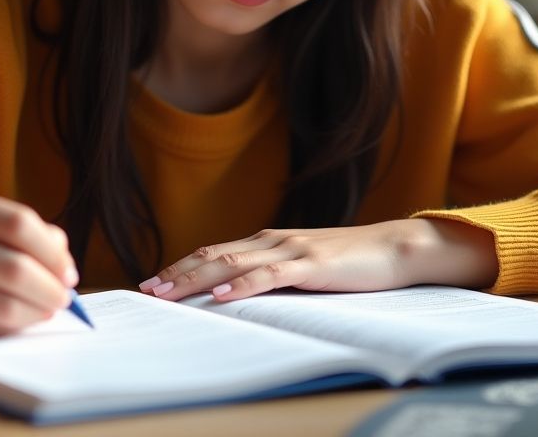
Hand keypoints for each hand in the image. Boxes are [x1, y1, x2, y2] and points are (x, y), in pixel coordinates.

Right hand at [0, 189, 78, 335]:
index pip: (19, 223)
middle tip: (64, 297)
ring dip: (35, 312)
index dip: (52, 251)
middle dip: (50, 287)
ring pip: (1, 305)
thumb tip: (63, 260)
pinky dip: (10, 326)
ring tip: (47, 310)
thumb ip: (22, 231)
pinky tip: (18, 320)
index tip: (69, 270)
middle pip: (14, 268)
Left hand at [139, 219, 497, 302]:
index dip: (180, 267)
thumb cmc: (346, 263)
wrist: (391, 248)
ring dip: (196, 278)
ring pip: (233, 262)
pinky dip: (243, 284)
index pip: (213, 252)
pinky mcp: (311, 264)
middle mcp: (271, 241)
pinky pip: (271, 275)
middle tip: (146, 290)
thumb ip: (271, 277)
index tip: (151, 283)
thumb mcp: (300, 270)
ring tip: (169, 292)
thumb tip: (235, 296)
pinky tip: (223, 294)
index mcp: (267, 242)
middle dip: (177, 273)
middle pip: (213, 255)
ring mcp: (290, 249)